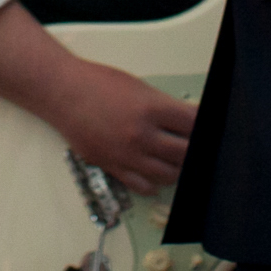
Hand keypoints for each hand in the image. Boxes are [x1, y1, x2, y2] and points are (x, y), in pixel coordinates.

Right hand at [46, 60, 197, 195]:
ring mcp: (127, 154)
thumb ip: (165, 106)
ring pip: (167, 174)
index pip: (194, 125)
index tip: (208, 131)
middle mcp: (142, 135)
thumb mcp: (139, 87)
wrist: (62, 93)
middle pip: (185, 153)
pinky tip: (157, 177)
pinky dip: (153, 184)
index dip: (205, 129)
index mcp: (152, 109)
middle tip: (196, 148)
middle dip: (194, 150)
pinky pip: (142, 186)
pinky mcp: (112, 166)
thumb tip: (188, 120)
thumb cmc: (97, 83)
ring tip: (177, 161)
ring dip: (177, 169)